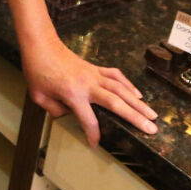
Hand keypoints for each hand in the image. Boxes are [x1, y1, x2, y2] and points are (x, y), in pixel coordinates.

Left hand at [23, 39, 156, 146]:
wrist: (41, 45)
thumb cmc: (37, 70)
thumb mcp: (39, 96)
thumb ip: (56, 110)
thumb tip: (70, 116)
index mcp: (73, 94)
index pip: (88, 119)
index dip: (93, 134)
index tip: (94, 144)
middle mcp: (88, 84)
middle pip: (116, 103)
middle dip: (135, 117)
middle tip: (151, 129)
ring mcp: (94, 75)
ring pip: (121, 89)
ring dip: (138, 103)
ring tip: (153, 115)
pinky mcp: (95, 68)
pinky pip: (116, 76)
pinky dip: (129, 85)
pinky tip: (138, 95)